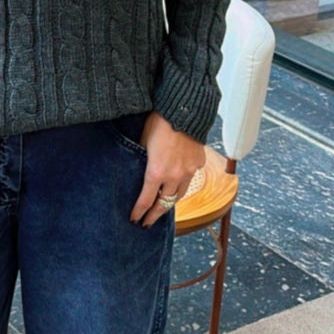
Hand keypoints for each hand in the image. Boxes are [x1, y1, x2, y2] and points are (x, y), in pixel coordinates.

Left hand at [130, 111, 205, 228]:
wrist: (183, 110)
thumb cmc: (158, 122)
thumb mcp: (142, 142)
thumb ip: (141, 159)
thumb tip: (139, 168)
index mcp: (156, 172)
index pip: (146, 200)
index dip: (139, 212)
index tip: (135, 220)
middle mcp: (174, 176)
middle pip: (165, 204)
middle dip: (155, 215)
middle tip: (148, 222)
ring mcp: (189, 171)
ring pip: (180, 194)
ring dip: (170, 202)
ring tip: (164, 207)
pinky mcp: (199, 163)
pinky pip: (191, 177)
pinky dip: (183, 182)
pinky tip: (178, 181)